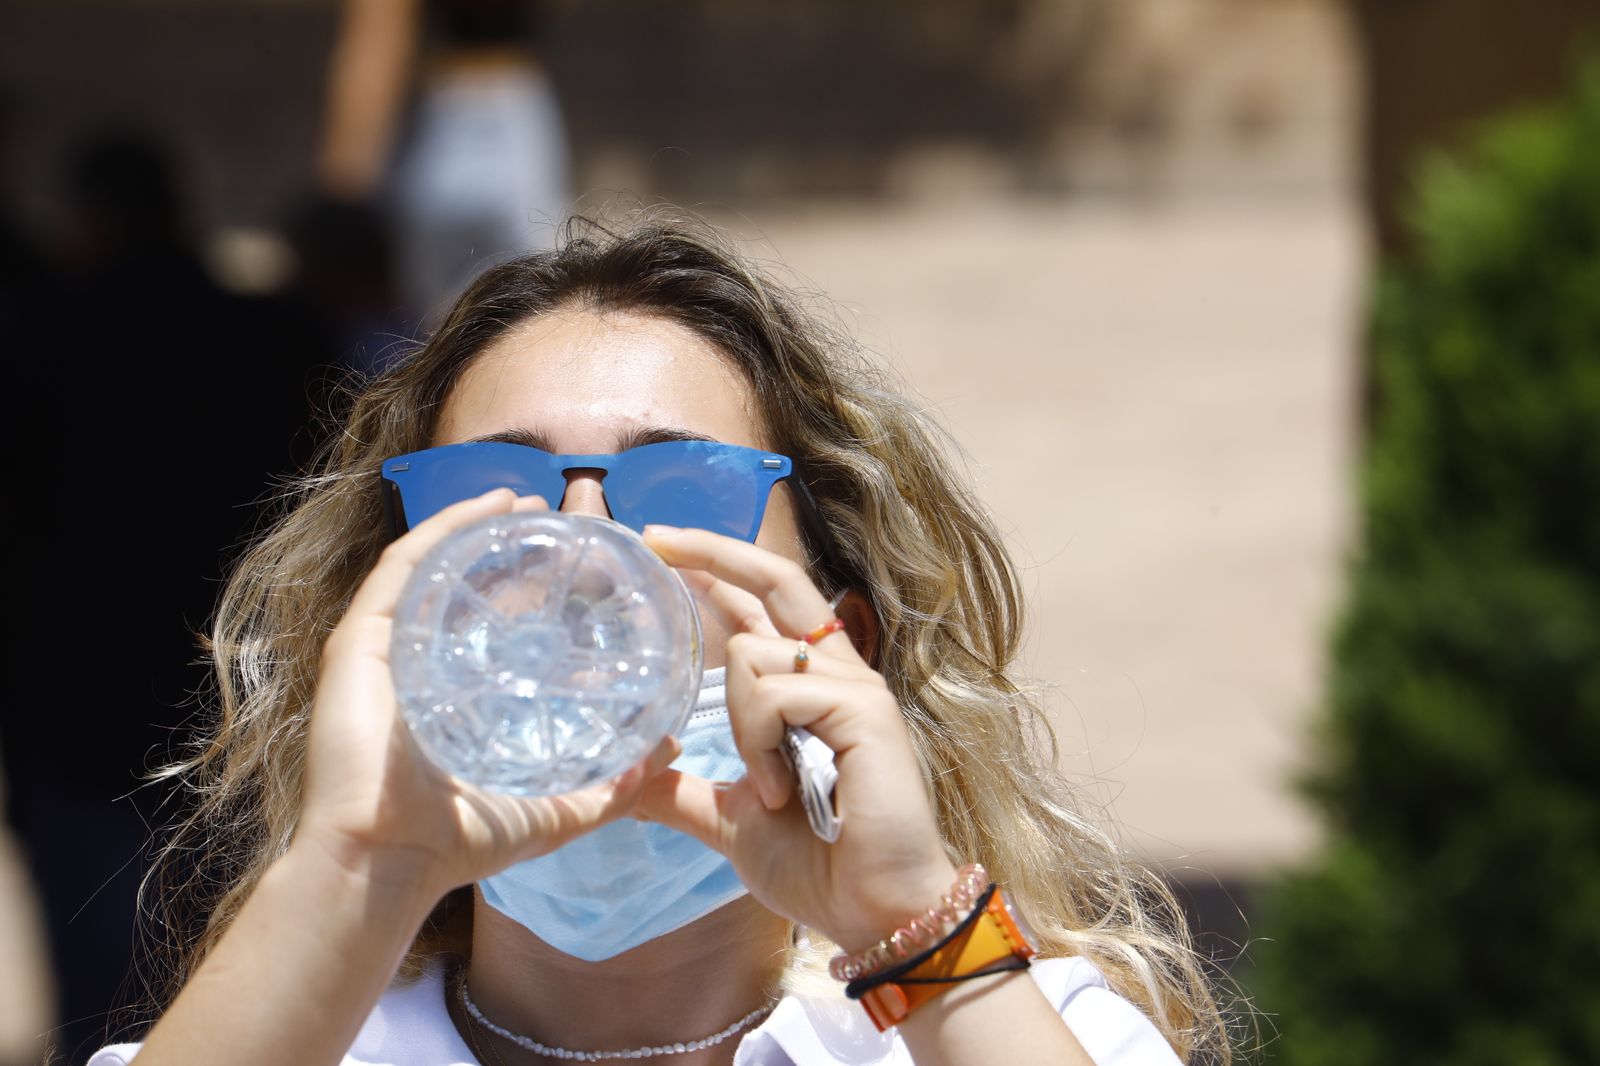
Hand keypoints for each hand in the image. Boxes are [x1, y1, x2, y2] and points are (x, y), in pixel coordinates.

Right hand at [295, 488, 678, 901]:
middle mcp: (420, 663)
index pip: (498, 626)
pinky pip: (404, 567)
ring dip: (480, 524)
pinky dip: (446, 529)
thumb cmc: (460, 844)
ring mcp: (386, 648)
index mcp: (458, 695)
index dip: (538, 589)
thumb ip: (614, 787)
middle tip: (560, 518)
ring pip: (435, 565)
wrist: (387, 865)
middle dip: (513, 547)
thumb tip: (671, 749)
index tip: (585, 563)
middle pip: (468, 587)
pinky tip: (489, 506)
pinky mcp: (360, 641)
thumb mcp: (557, 809)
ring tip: (526, 499)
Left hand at [636, 526, 957, 951]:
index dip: (717, 571)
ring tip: (767, 789)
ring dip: (737, 725)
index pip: (763, 606)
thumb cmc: (819, 867)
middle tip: (656, 540)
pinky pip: (775, 693)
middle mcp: (836, 671)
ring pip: (753, 653)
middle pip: (777, 577)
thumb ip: (685, 791)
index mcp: (811, 686)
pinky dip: (759, 743)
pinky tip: (779, 789)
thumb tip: (625, 781)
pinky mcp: (863, 707)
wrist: (874, 911)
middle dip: (714, 550)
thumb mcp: (729, 820)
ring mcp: (854, 685)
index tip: (665, 551)